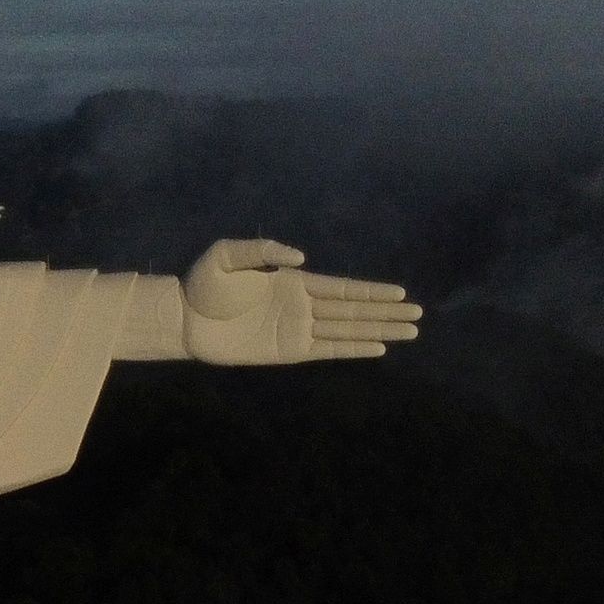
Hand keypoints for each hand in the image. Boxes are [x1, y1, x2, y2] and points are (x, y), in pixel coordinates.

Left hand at [182, 239, 420, 366]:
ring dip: (378, 331)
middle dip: (386, 312)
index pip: (342, 288)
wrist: (183, 318)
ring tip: (409, 332)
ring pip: (347, 331)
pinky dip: (352, 349)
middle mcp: (302, 306)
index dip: (372, 291)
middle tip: (420, 315)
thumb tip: (302, 258)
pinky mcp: (287, 352)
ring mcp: (297, 330)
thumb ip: (263, 251)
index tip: (402, 293)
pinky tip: (377, 348)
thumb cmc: (202, 284)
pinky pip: (327, 350)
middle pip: (353, 310)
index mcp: (293, 281)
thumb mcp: (227, 256)